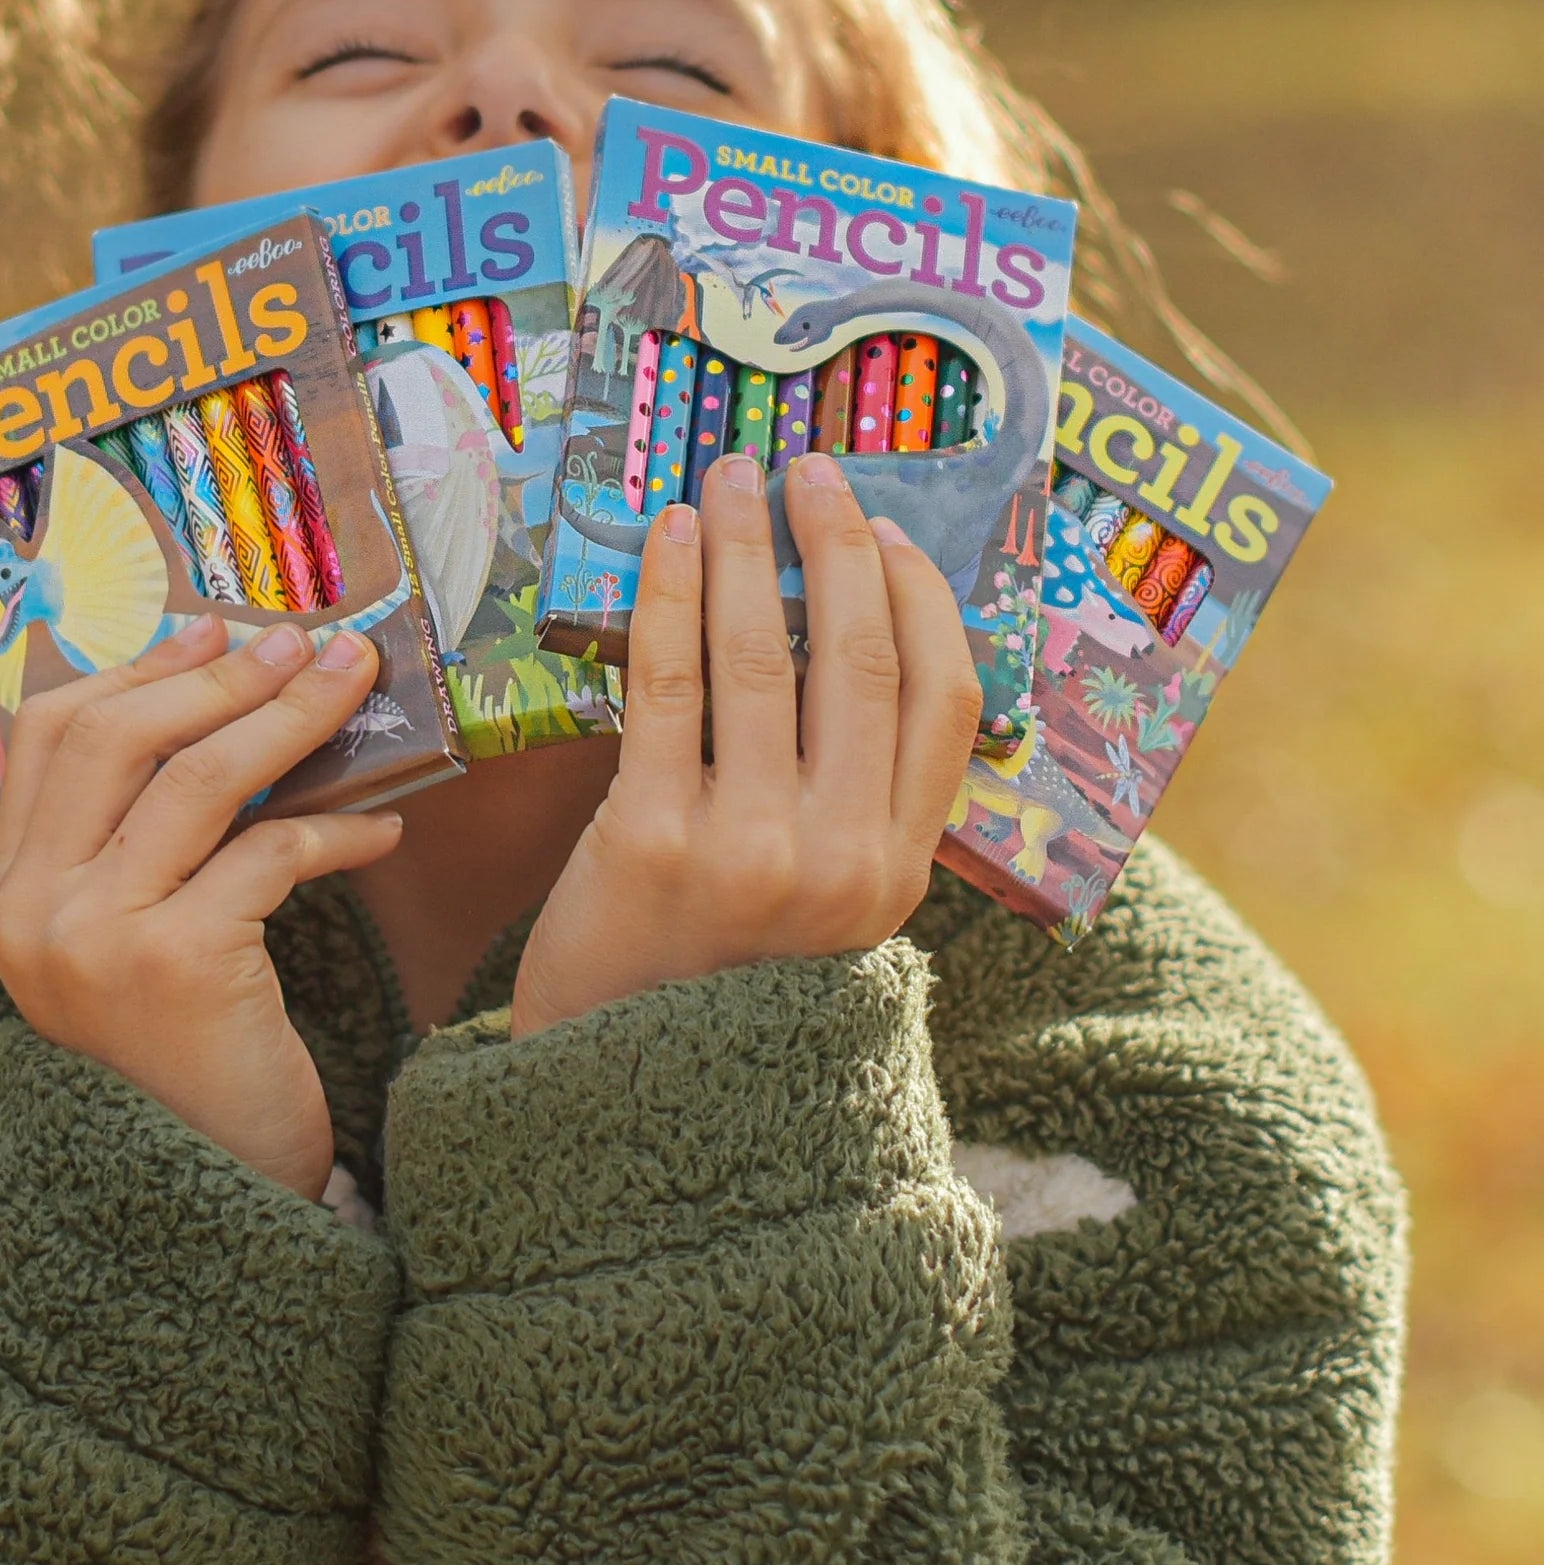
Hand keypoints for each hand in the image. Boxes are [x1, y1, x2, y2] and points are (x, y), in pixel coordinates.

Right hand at [0, 616, 403, 1200]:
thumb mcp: (138, 944)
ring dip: (289, 718)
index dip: (140, 668)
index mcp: (12, 892)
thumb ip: (148, 846)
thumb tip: (234, 707)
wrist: (204, 1207)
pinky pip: (268, 852)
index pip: (54, 734)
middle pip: (120, 736)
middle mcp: (31, 909)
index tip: (217, 630)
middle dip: (222, 673)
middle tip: (307, 643)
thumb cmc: (188, 1063)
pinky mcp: (175, 966)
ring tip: (355, 684)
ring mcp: (94, 936)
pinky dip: (336, 828)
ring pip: (196, 778)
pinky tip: (384, 826)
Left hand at [510, 452, 981, 1037]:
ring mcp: (749, 849)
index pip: (947, 703)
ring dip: (748, 546)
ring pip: (763, 654)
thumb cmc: (716, 981)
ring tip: (729, 479)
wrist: (616, 1094)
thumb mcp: (821, 913)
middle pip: (861, 660)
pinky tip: (668, 538)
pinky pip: (666, 683)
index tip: (887, 531)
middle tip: (809, 469)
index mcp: (899, 871)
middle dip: (836, 544)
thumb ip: (849, 804)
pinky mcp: (649, 840)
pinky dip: (671, 594)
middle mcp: (842, 858)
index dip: (922, 599)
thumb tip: (845, 641)